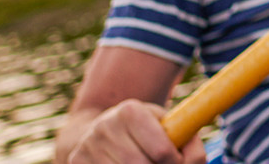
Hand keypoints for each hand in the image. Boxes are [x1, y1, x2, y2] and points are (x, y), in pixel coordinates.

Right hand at [66, 99, 204, 163]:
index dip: (176, 162)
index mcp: (131, 110)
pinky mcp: (77, 161)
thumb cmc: (146, 129)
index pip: (162, 151)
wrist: (104, 130)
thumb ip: (187, 137)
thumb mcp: (167, 125)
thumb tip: (192, 155)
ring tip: (147, 162)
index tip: (178, 161)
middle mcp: (104, 126)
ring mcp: (87, 145)